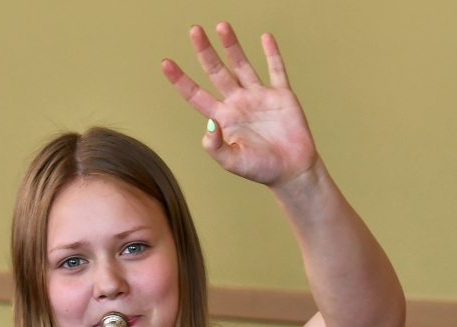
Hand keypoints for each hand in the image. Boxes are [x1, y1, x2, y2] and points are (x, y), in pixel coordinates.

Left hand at [162, 23, 318, 188]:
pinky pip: (276, 70)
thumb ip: (217, 146)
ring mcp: (259, 97)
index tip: (166, 63)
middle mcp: (237, 103)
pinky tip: (265, 38)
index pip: (196, 95)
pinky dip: (271, 54)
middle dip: (205, 51)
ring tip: (222, 25)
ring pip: (242, 65)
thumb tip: (209, 127)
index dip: (180, 80)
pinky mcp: (281, 96)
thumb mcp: (232, 162)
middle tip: (194, 30)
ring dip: (232, 46)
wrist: (291, 171)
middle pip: (216, 72)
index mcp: (222, 118)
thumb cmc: (260, 169)